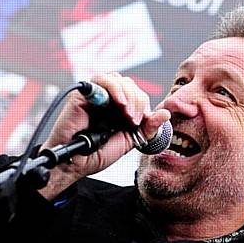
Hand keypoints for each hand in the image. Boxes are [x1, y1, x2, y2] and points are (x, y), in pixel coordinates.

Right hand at [38, 73, 169, 199]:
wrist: (77, 163)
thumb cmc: (99, 153)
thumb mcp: (130, 140)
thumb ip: (148, 127)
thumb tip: (166, 113)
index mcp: (120, 108)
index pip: (138, 94)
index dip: (144, 105)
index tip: (141, 122)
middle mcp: (108, 99)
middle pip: (130, 84)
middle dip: (138, 100)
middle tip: (134, 120)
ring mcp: (95, 95)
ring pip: (117, 79)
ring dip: (128, 94)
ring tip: (128, 114)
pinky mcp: (82, 94)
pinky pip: (100, 79)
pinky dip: (114, 88)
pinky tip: (120, 103)